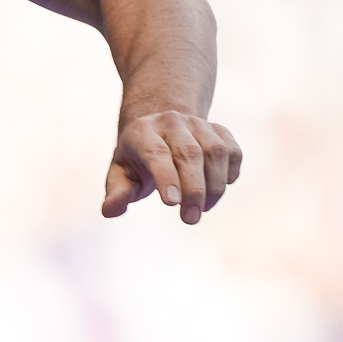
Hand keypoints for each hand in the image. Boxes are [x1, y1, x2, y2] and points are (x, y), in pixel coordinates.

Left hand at [103, 112, 241, 224]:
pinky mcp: (220, 130)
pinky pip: (233, 151)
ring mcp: (198, 124)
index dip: (166, 177)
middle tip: (190, 219)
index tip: (171, 203)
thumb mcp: (120, 174)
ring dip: (214, 185)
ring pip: (216, 151)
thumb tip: (109, 211)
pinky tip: (218, 189)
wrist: (160, 130)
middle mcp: (172, 122)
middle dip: (193, 189)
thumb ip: (117, 192)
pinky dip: (231, 173)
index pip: (156, 153)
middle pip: (189, 153)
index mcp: (143, 132)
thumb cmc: (137, 160)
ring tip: (203, 208)